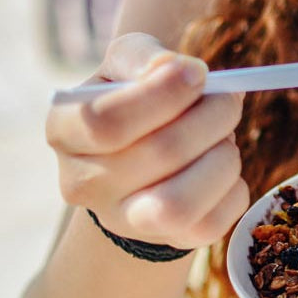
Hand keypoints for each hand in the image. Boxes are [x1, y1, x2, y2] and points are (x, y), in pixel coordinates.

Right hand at [45, 33, 247, 248]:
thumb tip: (175, 69)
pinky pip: (213, 224)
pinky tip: (221, 168)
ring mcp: (124, 220)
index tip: (198, 73)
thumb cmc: (135, 100)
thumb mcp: (126, 64)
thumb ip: (142, 56)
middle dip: (213, 116)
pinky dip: (233, 189)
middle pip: (160, 153)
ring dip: (223, 158)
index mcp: (64, 130)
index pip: (105, 122)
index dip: (164, 94)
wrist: (142, 160)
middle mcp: (83, 183)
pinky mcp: (168, 241)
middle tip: (228, 99)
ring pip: (180, 203)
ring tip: (224, 138)